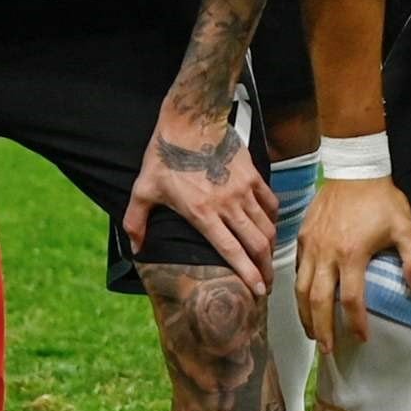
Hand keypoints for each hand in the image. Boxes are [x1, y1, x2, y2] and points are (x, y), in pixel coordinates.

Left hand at [128, 104, 274, 289]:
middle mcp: (228, 204)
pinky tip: (271, 228)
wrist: (190, 119)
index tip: (258, 291)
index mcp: (203, 213)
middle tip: (268, 284)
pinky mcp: (253, 175)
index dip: (248, 274)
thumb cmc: (165, 155)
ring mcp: (243, 189)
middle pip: (257, 244)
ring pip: (267, 226)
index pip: (232, 252)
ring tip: (269, 261)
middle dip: (265, 269)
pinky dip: (274, 219)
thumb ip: (137, 222)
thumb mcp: (144, 189)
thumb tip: (136, 249)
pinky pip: (271, 203)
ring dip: (271, 248)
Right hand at [294, 169, 410, 353]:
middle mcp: (326, 253)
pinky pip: (297, 271)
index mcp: (352, 254)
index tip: (362, 338)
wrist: (354, 168)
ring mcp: (311, 245)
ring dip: (305, 315)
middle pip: (318, 301)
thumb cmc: (380, 198)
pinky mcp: (302, 237)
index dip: (355, 323)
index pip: (351, 300)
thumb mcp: (405, 226)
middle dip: (323, 329)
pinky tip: (305, 303)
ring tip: (313, 334)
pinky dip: (299, 292)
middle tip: (328, 350)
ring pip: (300, 289)